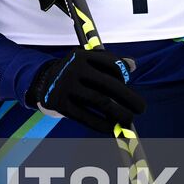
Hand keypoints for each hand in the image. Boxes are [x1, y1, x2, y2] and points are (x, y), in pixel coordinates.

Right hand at [27, 47, 145, 133]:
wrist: (41, 83)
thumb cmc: (74, 74)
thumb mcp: (87, 63)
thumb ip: (108, 63)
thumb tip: (132, 65)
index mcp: (81, 55)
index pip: (112, 65)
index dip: (124, 77)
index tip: (128, 86)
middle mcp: (73, 68)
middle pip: (109, 85)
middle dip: (130, 98)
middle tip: (141, 109)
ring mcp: (65, 86)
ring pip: (101, 102)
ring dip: (120, 113)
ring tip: (129, 120)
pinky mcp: (60, 103)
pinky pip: (87, 117)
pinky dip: (103, 124)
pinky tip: (113, 128)